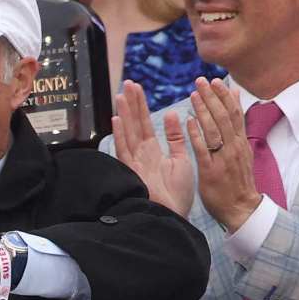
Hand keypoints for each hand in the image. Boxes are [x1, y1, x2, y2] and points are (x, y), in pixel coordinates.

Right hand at [112, 81, 192, 215]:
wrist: (175, 216)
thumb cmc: (178, 193)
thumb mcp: (181, 159)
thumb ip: (175, 138)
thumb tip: (171, 114)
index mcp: (152, 151)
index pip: (145, 123)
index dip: (140, 105)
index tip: (137, 88)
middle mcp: (141, 154)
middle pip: (134, 124)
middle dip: (131, 103)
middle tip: (128, 83)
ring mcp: (135, 162)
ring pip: (128, 133)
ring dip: (124, 114)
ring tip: (121, 95)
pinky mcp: (132, 172)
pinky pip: (124, 150)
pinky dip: (120, 135)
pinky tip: (117, 120)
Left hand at [184, 77, 260, 231]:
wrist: (240, 209)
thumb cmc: (236, 179)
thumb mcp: (241, 150)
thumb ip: (236, 125)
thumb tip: (236, 97)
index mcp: (240, 142)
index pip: (234, 114)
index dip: (225, 96)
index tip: (215, 81)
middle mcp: (234, 148)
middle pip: (224, 117)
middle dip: (212, 98)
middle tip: (200, 81)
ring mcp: (223, 159)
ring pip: (215, 130)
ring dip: (204, 110)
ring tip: (193, 94)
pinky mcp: (211, 171)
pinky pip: (204, 149)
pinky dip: (197, 133)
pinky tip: (188, 121)